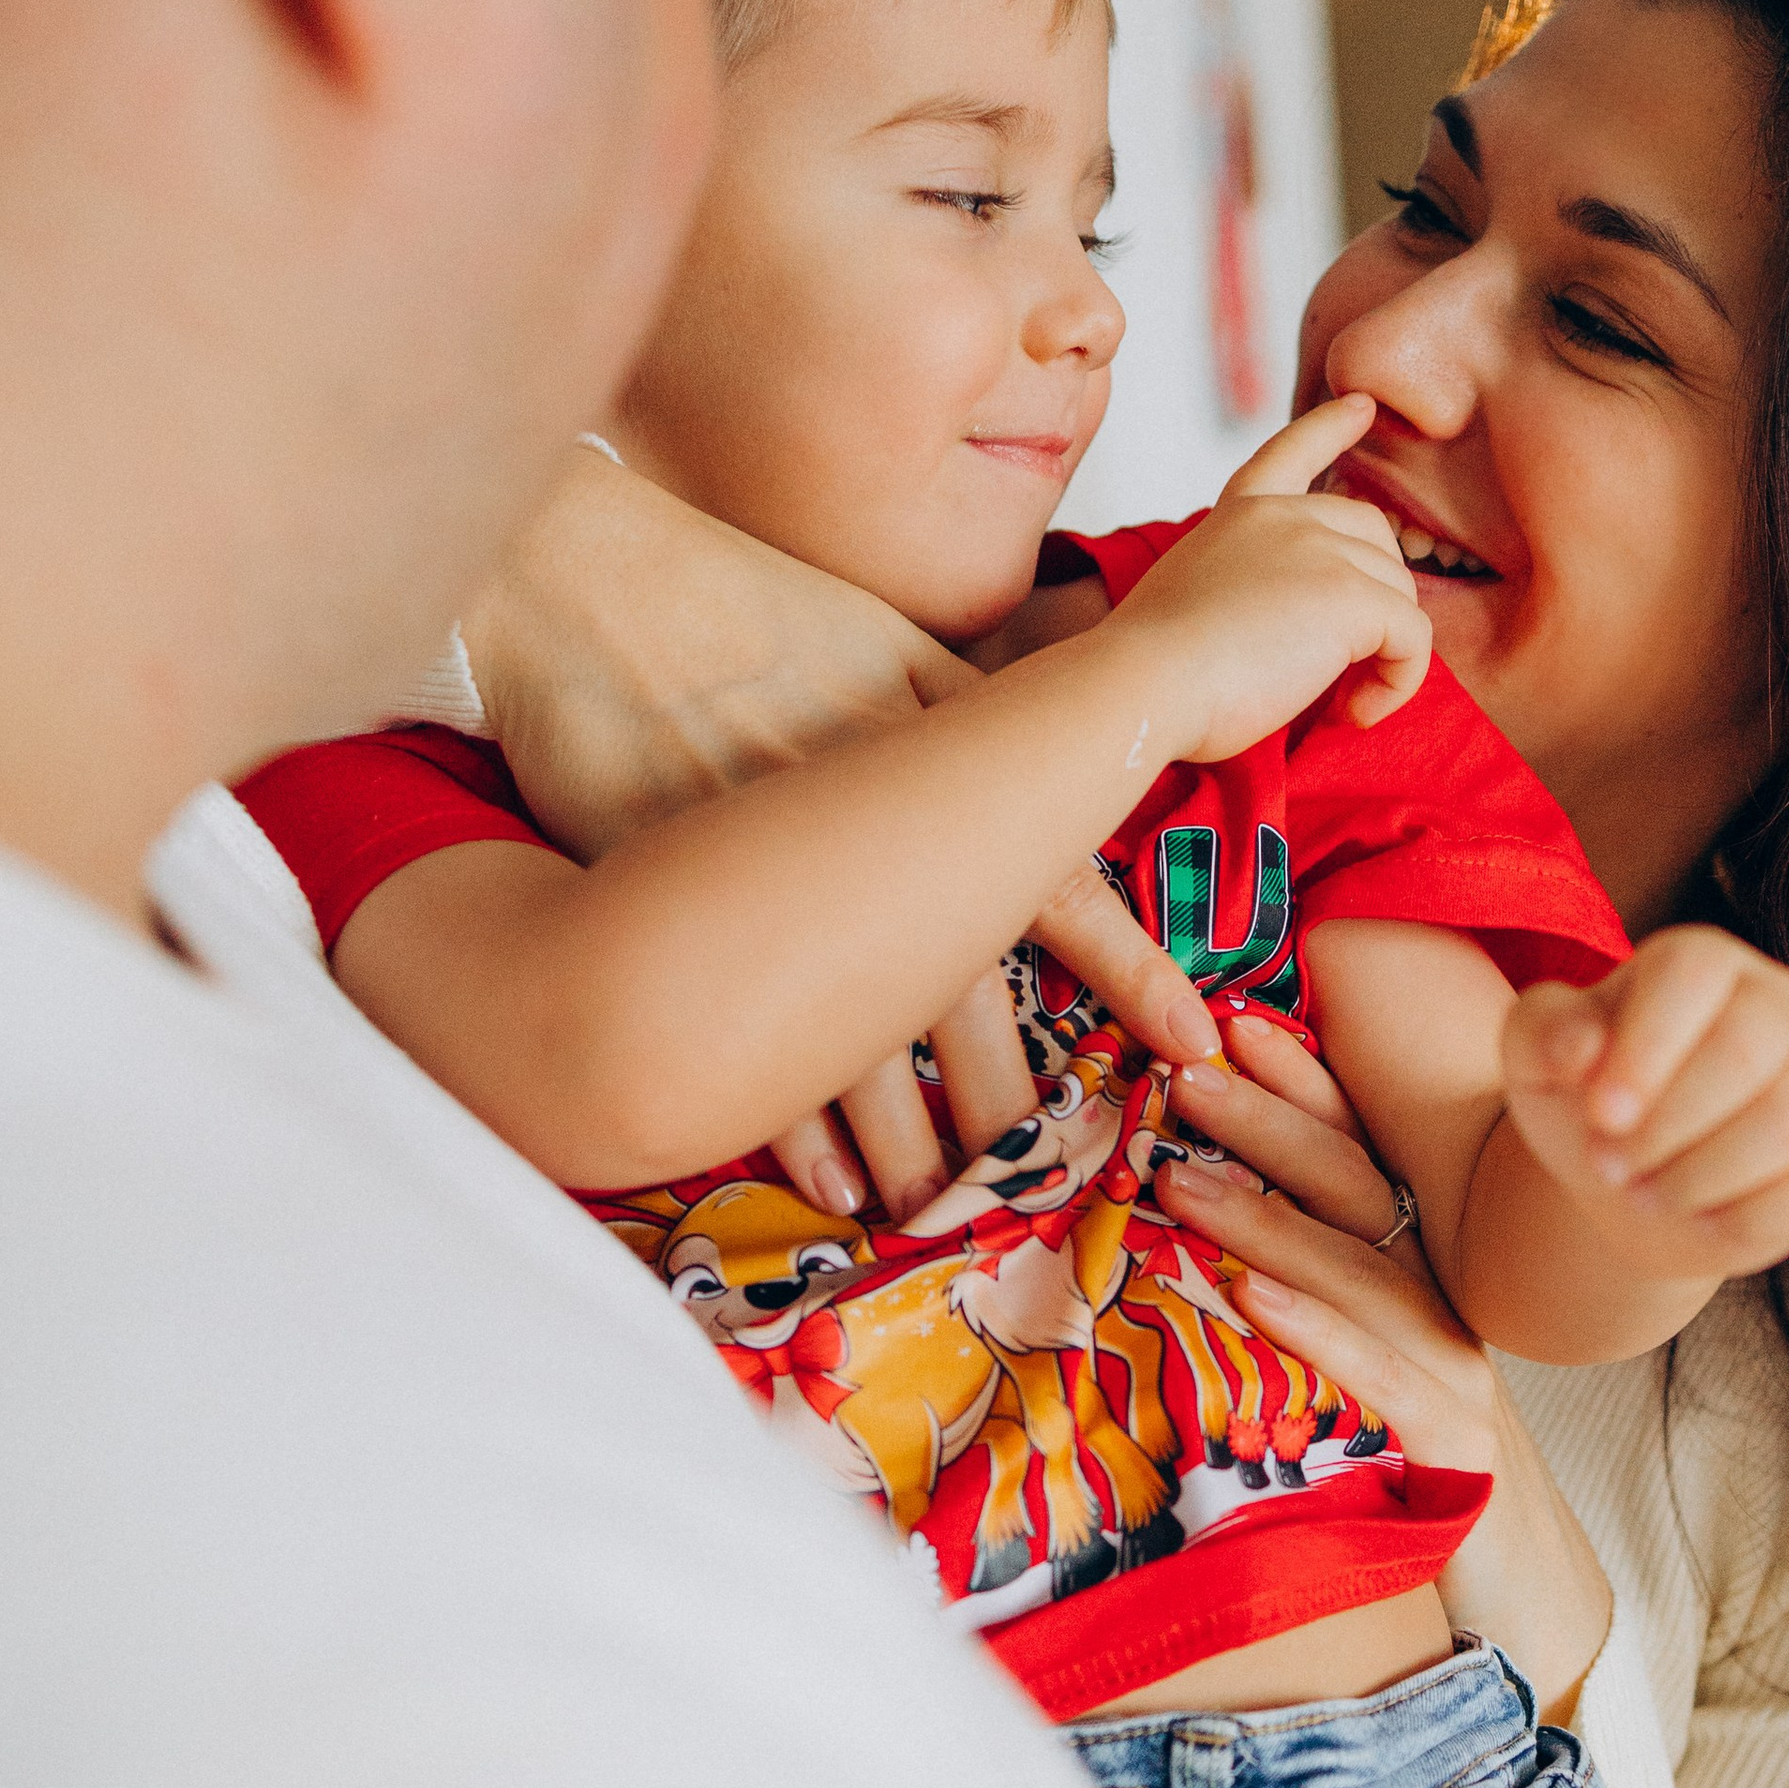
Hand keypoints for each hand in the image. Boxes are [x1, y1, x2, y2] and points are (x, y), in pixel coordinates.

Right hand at [462, 452, 1220, 1217]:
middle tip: (1039, 1187)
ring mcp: (776, 877)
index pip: (1065, 890)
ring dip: (903, 1138)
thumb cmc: (760, 616)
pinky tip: (829, 1178)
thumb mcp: (896, 649)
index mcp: (941, 769)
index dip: (1136, 974)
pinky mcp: (686, 906)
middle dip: (1009, 1108)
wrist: (595, 580)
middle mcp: (875, 834)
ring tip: (928, 1207)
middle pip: (969, 1002)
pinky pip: (753, 1035)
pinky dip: (794, 1116)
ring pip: (866, 1043)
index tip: (1193, 1045)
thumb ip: (987, 713)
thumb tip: (1080, 759)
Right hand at [1107, 396, 1430, 759]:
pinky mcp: (1351, 596)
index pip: (1291, 452)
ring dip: (1384, 653)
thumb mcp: (1194, 601)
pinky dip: (1398, 681)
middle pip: (1373, 535)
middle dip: (1376, 595)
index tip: (1364, 406)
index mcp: (1239, 516)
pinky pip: (1413, 637)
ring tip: (1338, 703)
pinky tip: (1353, 713)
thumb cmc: (1153, 674)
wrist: (1140, 684)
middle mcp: (1283, 518)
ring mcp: (1321, 550)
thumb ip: (1244, 589)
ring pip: (1400, 592)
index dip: (1332, 429)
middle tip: (1341, 664)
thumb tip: (1292, 632)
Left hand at [1154, 1009, 1612, 1720]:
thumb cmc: (1418, 1495)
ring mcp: (1457, 1378)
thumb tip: (1196, 1258)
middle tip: (1186, 1069)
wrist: (1528, 1614)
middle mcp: (1444, 1311)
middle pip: (1357, 1195)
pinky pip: (1382, 1381)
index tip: (1233, 1024)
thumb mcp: (1355, 1388)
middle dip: (1272, 1123)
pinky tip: (1256, 1297)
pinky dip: (1319, 1332)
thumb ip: (1301, 1318)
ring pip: (1360, 1276)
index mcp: (1416, 1283)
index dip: (1303, 1088)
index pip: (1360, 1162)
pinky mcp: (1457, 1456)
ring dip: (1267, 1219)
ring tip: (1182, 1175)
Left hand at [1504, 929, 1788, 1285]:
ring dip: (1698, 1174)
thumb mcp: (1534, 1061)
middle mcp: (1778, 1004)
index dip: (1648, 1046)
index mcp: (1702, 962)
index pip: (1694, 972)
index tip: (1600, 1115)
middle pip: (1747, 1046)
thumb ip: (1542, 1033)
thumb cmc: (1584, 1102)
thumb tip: (1582, 1046)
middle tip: (1608, 1164)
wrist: (1631, 1185)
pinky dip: (1745, 1218)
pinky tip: (1699, 1217)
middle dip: (1665, 1123)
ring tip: (1642, 1192)